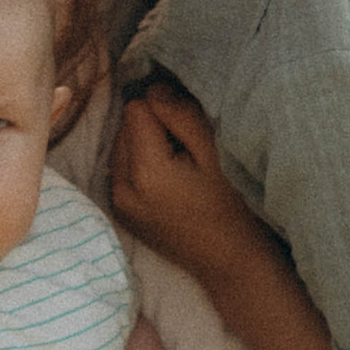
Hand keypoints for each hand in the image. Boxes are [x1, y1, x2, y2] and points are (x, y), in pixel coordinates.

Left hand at [110, 83, 278, 294]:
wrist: (229, 261)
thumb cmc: (232, 205)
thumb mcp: (214, 153)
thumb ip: (180, 115)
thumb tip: (153, 88)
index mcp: (145, 171)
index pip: (136, 109)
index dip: (165, 111)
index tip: (189, 131)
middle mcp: (122, 186)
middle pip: (124, 126)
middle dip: (152, 128)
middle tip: (187, 150)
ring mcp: (118, 201)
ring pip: (120, 144)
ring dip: (144, 145)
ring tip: (178, 166)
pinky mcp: (120, 211)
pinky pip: (121, 168)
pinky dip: (140, 164)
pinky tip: (168, 180)